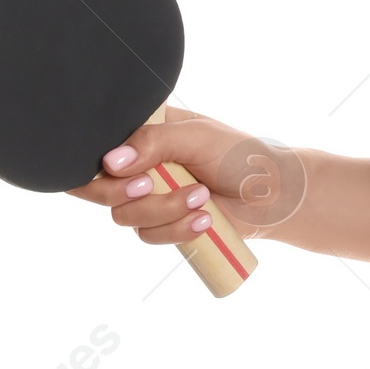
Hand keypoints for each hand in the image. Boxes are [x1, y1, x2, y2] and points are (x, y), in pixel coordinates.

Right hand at [66, 106, 304, 245]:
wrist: (272, 196)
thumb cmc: (240, 156)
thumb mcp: (198, 137)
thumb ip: (153, 141)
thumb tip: (110, 161)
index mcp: (144, 133)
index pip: (99, 146)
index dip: (99, 163)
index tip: (125, 167)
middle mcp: (140, 165)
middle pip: (97, 187)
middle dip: (122, 192)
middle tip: (151, 186)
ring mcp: (150, 197)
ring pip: (124, 215)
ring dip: (163, 210)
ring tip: (202, 197)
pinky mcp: (163, 225)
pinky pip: (148, 236)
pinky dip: (175, 230)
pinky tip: (204, 219)